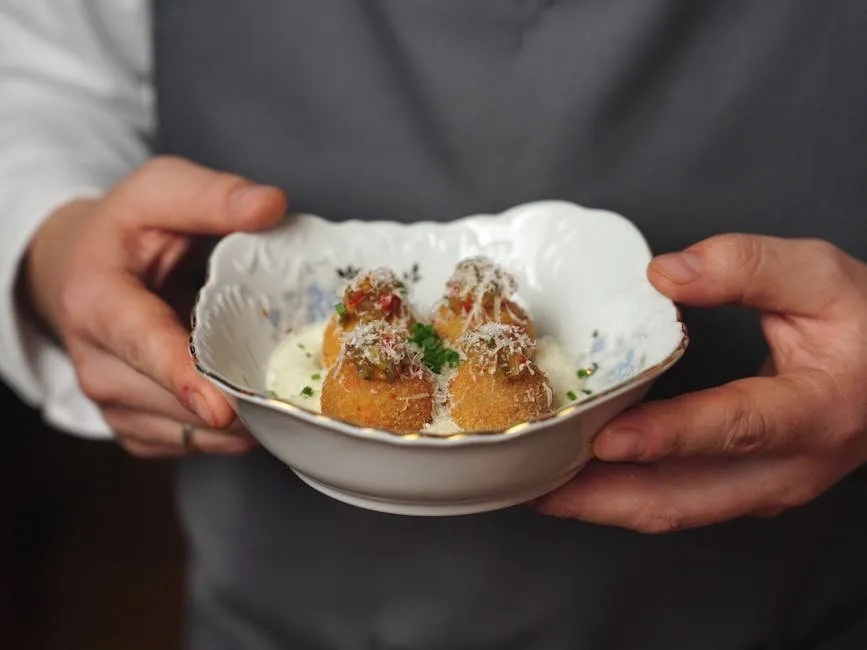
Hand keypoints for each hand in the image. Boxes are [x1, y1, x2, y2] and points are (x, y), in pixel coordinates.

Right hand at [25, 156, 286, 456]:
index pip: (142, 345)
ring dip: (240, 423)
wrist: (89, 272)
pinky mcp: (135, 428)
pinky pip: (192, 447)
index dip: (182, 377)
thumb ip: (213, 196)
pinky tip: (252, 403)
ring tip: (279, 390)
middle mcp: (96, 363)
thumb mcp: (162, 191)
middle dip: (235, 402)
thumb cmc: (130, 231)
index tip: (221, 406)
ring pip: (188, 435)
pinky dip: (230, 435)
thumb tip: (271, 206)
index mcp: (96, 302)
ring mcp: (113, 404)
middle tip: (295, 387)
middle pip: (172, 402)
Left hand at [536, 234, 866, 531]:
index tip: (606, 437)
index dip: (670, 436)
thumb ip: (749, 267)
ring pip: (674, 512)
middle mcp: (789, 469)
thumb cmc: (864, 327)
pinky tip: (578, 479)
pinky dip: (622, 497)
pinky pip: (677, 502)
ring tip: (538, 488)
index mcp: (816, 412)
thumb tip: (666, 273)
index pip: (737, 427)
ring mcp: (764, 489)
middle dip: (605, 498)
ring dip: (603, 506)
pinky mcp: (744, 491)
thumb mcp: (822, 278)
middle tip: (537, 483)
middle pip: (687, 499)